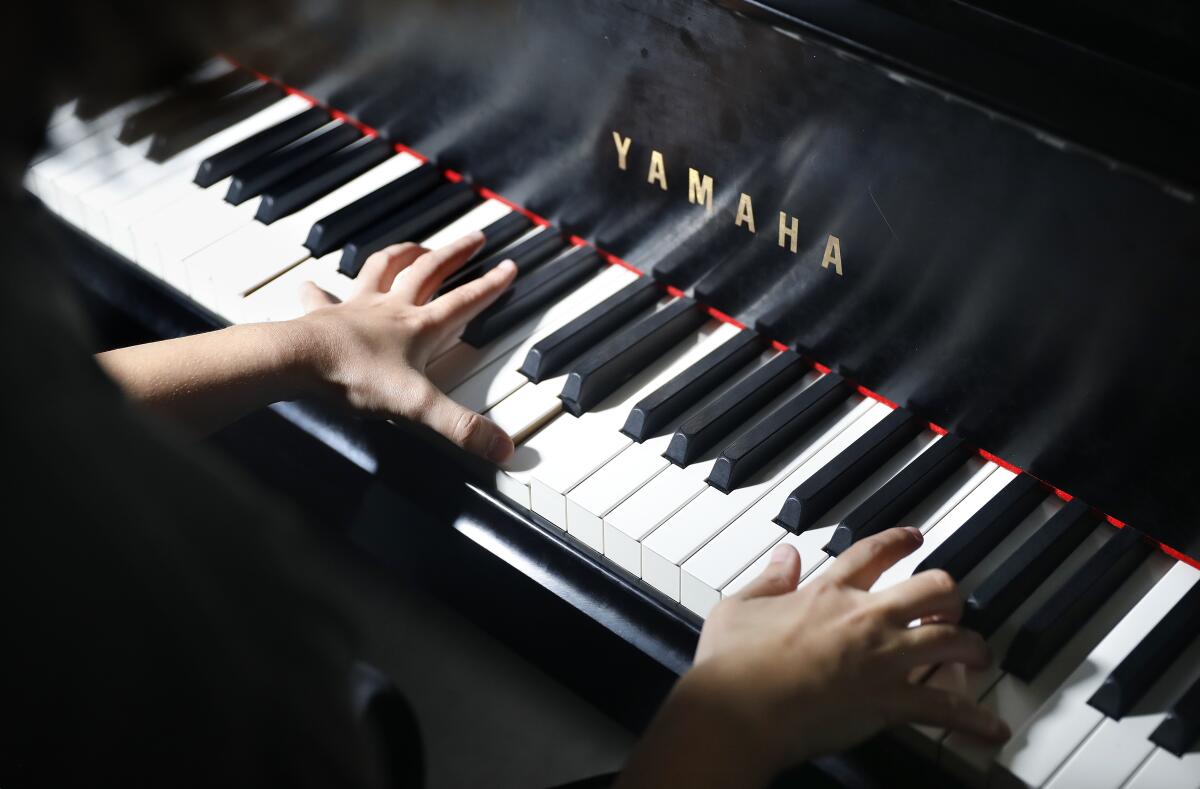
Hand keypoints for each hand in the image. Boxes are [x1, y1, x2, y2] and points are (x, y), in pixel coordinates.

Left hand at [295, 231, 517, 461]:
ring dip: (404, 254)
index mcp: (419, 327)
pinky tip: (313, 283)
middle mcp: (392, 309)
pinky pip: (322, 295)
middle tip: (474, 238)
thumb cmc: (354, 377)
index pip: (464, 301)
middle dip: (455, 254)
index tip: (508, 266)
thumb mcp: (418, 407)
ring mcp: (357, 308)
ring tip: (415, 246)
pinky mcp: (325, 315)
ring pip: (385, 269)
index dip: (490, 284)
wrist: (299, 361)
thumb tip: (503, 448)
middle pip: (430, 271)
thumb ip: (462, 427)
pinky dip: (320, 287)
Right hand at [687, 527, 1008, 773]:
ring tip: (979, 655)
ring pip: (953, 640)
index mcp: (828, 592)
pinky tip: (993, 728)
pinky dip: (975, 720)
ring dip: (972, 647)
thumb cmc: (732, 664)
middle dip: (949, 595)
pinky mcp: (890, 702)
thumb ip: (768, 580)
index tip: (913, 539)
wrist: (739, 710)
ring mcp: (883, 659)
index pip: (874, 553)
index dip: (899, 542)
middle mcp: (865, 618)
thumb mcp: (738, 606)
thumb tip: (784, 557)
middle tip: (950, 605)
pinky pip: (946, 709)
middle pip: (933, 588)